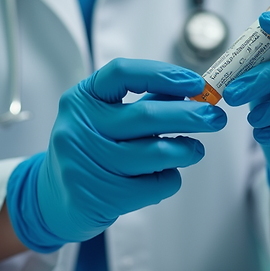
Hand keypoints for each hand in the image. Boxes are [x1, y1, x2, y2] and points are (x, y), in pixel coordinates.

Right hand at [8, 58, 226, 251]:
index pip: (123, 73)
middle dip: (190, 115)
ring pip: (155, 154)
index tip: (195, 82)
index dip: (162, 75)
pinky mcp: (99, 195)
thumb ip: (144, 102)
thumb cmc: (90, 149)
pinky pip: (153, 185)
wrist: (53, 197)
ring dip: (186, 151)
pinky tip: (165, 175)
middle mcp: (79, 127)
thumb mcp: (105, 117)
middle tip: (215, 117)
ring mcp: (86, 163)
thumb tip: (195, 92)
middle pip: (146, 116)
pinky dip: (169, 179)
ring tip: (195, 150)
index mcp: (81, 98)